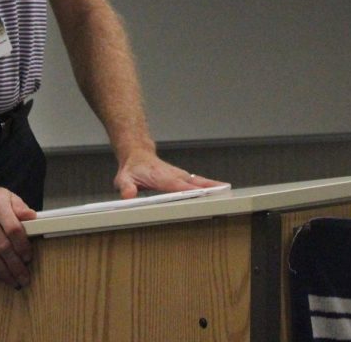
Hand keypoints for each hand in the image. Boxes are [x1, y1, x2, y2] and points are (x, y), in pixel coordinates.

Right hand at [0, 186, 36, 287]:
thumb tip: (33, 218)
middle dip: (15, 266)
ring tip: (14, 281)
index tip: (28, 257)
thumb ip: (20, 208)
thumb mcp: (6, 196)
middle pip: (1, 246)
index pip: (13, 229)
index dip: (22, 246)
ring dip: (3, 272)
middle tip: (24, 278)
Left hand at [113, 151, 227, 198]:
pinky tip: (218, 189)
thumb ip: (126, 187)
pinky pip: (197, 181)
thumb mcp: (124, 178)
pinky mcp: (182, 177)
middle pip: (193, 182)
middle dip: (207, 187)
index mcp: (161, 177)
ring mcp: (179, 175)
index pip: (177, 186)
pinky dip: (208, 185)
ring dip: (211, 185)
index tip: (201, 194)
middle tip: (222, 190)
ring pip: (198, 180)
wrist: (137, 154)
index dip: (188, 190)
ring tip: (226, 189)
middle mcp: (173, 175)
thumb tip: (128, 195)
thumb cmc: (132, 169)